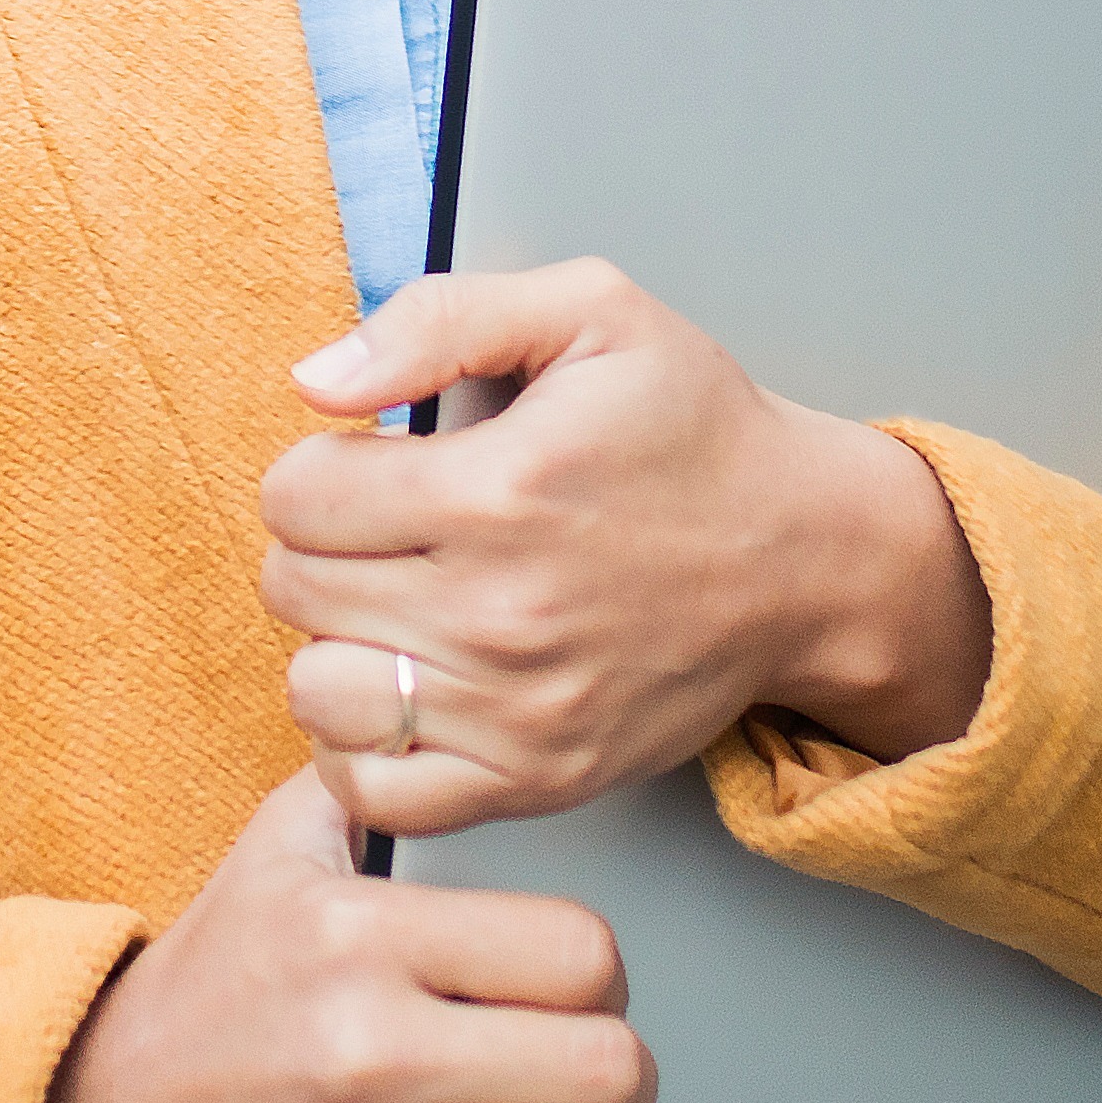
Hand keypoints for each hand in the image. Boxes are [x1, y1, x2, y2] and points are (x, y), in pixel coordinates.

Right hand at [31, 766, 653, 1102]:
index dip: (600, 970)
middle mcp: (366, 1047)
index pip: (579, 953)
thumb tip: (456, 716)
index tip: (574, 983)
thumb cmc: (211, 986)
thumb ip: (374, 779)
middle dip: (613, 1065)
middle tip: (579, 1059)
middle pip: (605, 1067)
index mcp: (356, 935)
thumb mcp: (276, 854)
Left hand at [256, 259, 993, 841]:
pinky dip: (363, 746)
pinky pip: (373, 791)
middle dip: (325, 546)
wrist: (806, 559)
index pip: (295, 495)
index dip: (321, 466)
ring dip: (337, 644)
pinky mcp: (535, 780)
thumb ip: (441, 319)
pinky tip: (404, 690)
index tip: (375, 467)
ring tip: (398, 608)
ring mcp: (516, 711)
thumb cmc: (697, 430)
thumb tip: (317, 380)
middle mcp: (499, 613)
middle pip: (295, 587)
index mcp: (500, 490)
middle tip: (393, 532)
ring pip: (318, 691)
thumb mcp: (592, 312)